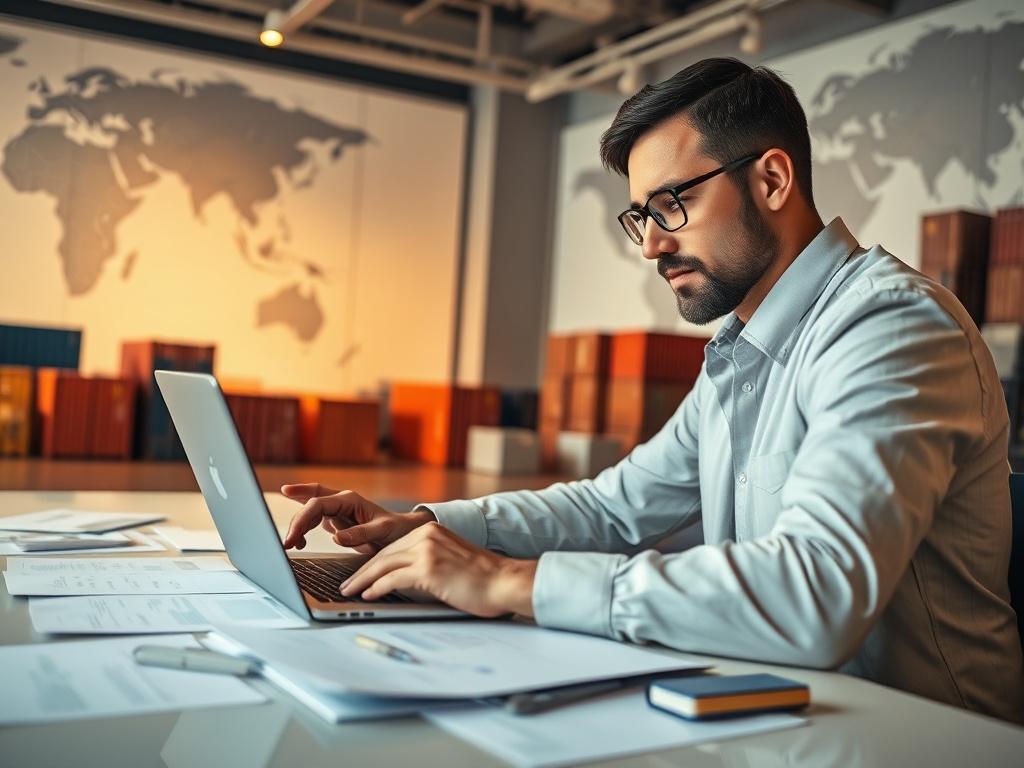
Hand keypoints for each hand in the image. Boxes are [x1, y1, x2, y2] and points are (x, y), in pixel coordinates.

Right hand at [281, 483, 433, 553]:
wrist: (403, 532)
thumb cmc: (396, 528)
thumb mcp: (383, 531)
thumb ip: (362, 533)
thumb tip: (337, 538)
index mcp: (350, 500)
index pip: (318, 504)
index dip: (302, 516)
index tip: (293, 534)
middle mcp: (340, 502)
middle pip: (310, 505)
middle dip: (296, 522)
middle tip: (287, 544)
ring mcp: (337, 510)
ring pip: (309, 512)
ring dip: (298, 526)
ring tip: (292, 545)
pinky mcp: (336, 521)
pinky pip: (314, 519)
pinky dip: (304, 529)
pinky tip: (299, 541)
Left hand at [340, 522, 536, 617]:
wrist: (505, 581)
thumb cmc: (483, 577)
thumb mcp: (451, 559)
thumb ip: (428, 561)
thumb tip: (402, 579)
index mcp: (431, 530)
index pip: (393, 546)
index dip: (373, 561)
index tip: (360, 573)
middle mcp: (426, 534)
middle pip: (384, 554)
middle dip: (362, 571)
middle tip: (346, 583)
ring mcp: (426, 550)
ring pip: (383, 565)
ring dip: (362, 580)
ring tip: (349, 591)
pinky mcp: (428, 569)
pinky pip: (392, 579)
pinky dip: (377, 588)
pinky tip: (368, 595)